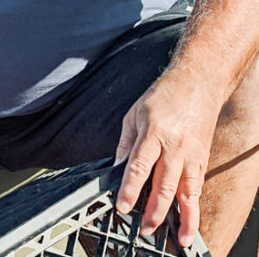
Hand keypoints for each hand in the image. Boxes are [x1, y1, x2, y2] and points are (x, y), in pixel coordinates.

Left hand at [114, 70, 217, 247]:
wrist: (197, 84)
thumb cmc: (163, 97)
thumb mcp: (133, 114)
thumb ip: (125, 144)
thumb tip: (118, 169)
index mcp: (153, 133)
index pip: (139, 168)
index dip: (130, 190)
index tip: (123, 206)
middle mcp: (175, 147)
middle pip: (164, 185)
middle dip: (154, 211)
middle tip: (145, 229)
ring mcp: (192, 154)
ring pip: (187, 192)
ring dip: (181, 217)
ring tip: (176, 237)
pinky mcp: (203, 158)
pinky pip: (197, 187)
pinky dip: (193, 206)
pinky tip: (188, 220)